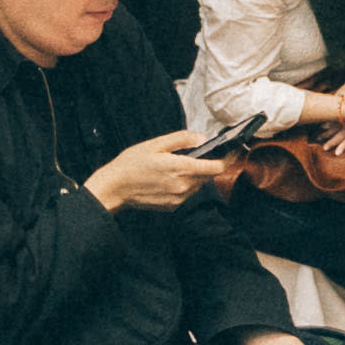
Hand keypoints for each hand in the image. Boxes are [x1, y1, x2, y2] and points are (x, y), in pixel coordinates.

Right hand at [87, 131, 230, 212]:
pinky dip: (184, 184)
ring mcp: (179, 198)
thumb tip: (202, 138)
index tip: (230, 152)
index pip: (217, 167)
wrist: (114, 188)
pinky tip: (167, 178)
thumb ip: (181, 139)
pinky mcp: (173, 206)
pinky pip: (187, 193)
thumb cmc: (131, 164)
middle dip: (207, 164)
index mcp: (181, 168)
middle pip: (208, 175)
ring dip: (194, 175)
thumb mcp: (155, 144)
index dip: (227, 159)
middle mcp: (184, 186)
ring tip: (176, 166)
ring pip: (198, 184)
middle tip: (196, 154)